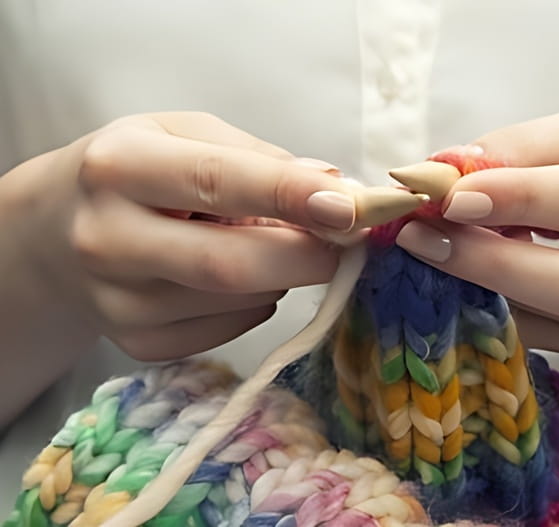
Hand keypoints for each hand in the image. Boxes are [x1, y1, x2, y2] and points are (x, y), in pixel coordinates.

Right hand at [0, 112, 413, 360]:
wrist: (53, 234)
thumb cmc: (134, 173)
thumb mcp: (182, 135)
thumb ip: (258, 157)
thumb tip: (333, 190)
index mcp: (120, 167)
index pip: (216, 181)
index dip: (289, 195)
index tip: (348, 207)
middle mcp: (108, 239)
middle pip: (229, 265)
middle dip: (307, 257)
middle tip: (343, 241)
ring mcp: (118, 303)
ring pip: (239, 302)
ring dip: (279, 275)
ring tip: (258, 242)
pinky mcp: (136, 344)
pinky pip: (228, 330)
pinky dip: (254, 302)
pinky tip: (229, 277)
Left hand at [395, 106, 558, 352]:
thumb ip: (523, 146)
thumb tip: (446, 169)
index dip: (516, 199)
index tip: (447, 195)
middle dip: (487, 263)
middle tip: (417, 236)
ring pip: (548, 319)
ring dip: (474, 284)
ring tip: (426, 245)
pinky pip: (529, 331)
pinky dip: (483, 302)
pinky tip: (454, 270)